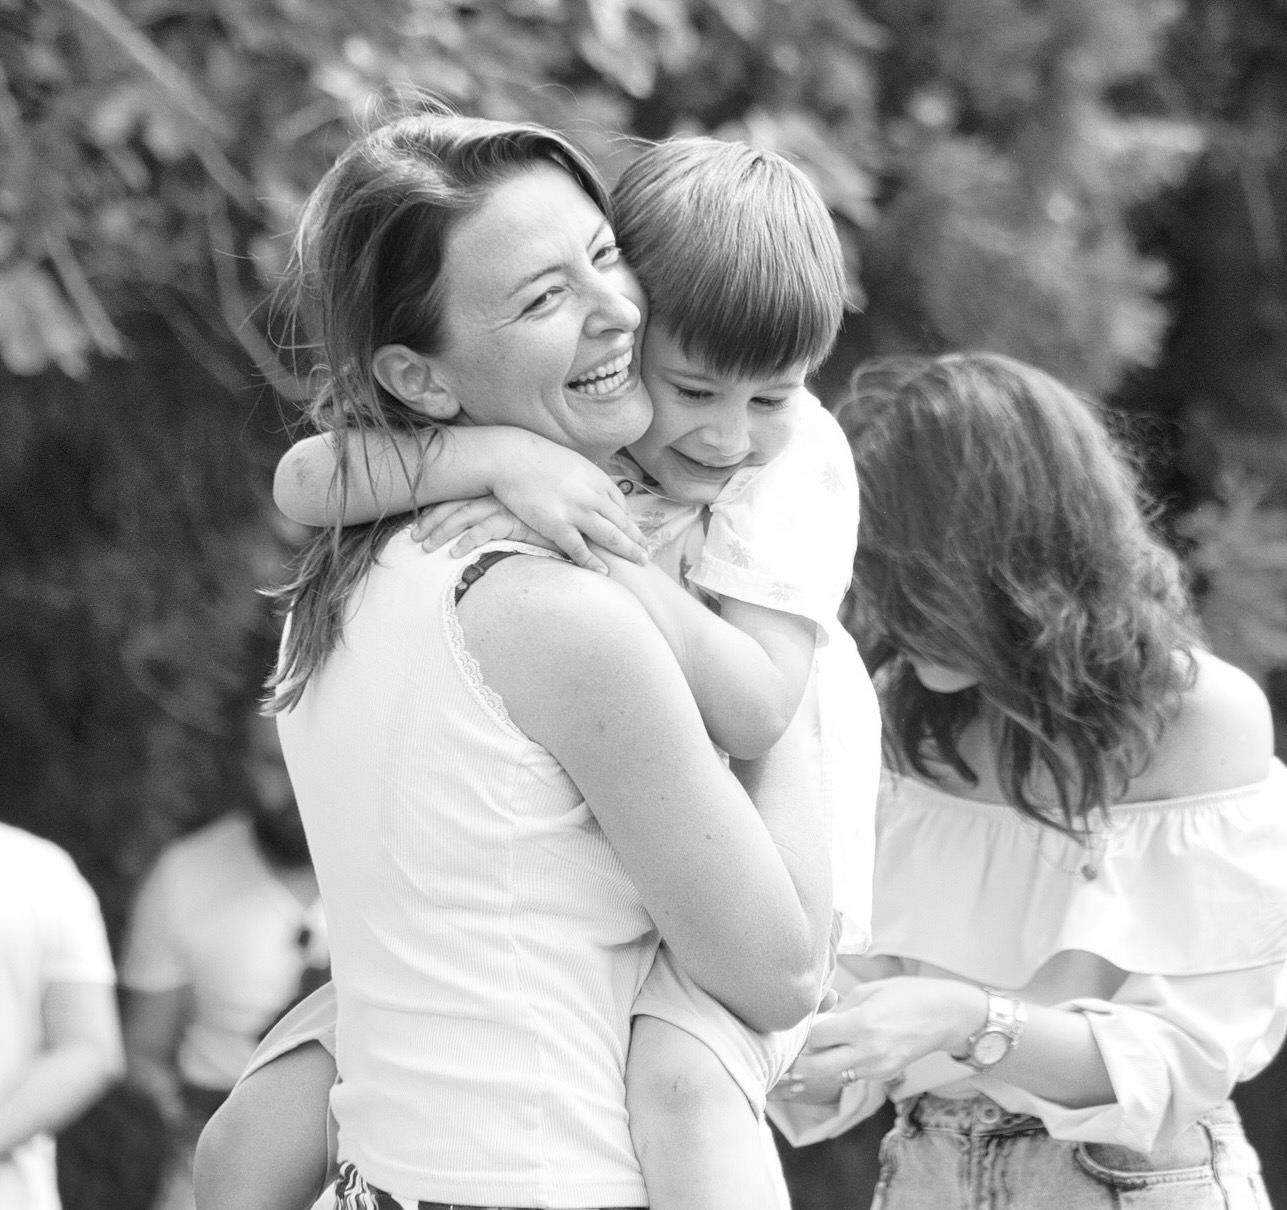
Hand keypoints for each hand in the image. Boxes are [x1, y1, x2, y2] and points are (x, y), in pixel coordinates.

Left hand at [412, 496, 552, 556]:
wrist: (576, 514)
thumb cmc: (550, 513)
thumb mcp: (522, 512)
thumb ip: (505, 516)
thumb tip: (485, 526)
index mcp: (494, 489)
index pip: (458, 496)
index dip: (438, 509)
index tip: (420, 520)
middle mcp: (495, 494)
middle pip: (454, 505)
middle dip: (430, 521)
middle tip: (413, 537)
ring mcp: (503, 506)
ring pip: (462, 517)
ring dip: (441, 532)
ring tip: (425, 547)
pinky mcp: (513, 520)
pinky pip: (483, 531)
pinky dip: (466, 541)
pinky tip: (454, 553)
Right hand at [491, 441, 648, 572]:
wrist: (511, 458)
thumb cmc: (538, 460)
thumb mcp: (573, 465)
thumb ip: (588, 481)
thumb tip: (597, 495)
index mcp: (597, 480)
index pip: (621, 506)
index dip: (631, 524)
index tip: (637, 536)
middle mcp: (593, 496)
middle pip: (622, 523)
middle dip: (637, 540)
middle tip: (647, 555)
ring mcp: (577, 511)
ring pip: (610, 536)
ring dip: (627, 551)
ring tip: (639, 563)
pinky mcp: (557, 524)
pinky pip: (579, 548)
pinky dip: (593, 561)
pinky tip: (604, 571)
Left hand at [782, 977, 984, 1089]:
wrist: (945, 1017)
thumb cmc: (907, 994)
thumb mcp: (869, 991)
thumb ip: (839, 1008)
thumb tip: (815, 1020)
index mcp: (861, 1025)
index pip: (814, 1038)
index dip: (803, 1031)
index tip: (800, 1022)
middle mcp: (867, 1052)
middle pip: (815, 1067)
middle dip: (801, 1057)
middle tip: (796, 1044)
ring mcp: (876, 1069)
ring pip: (832, 1073)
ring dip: (822, 1061)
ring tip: (823, 1043)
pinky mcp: (884, 1076)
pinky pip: (851, 1074)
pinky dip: (842, 1064)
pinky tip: (846, 1047)